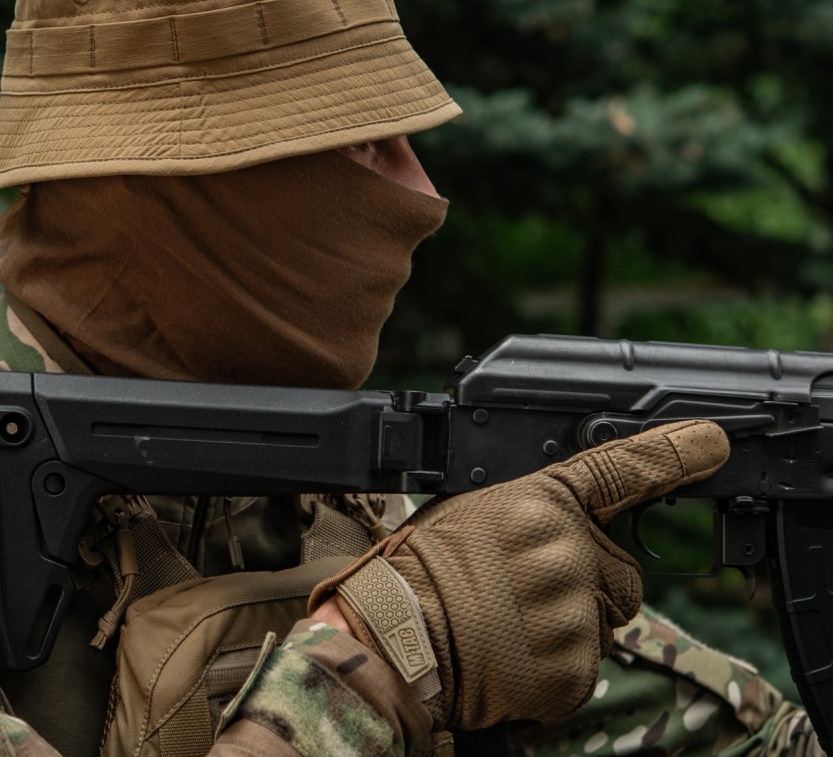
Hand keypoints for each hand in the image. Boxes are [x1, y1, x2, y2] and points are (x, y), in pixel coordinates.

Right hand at [311, 420, 729, 729]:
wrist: (398, 633)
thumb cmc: (426, 565)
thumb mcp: (476, 507)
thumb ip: (537, 509)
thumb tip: (573, 521)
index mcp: (542, 502)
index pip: (619, 471)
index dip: (672, 454)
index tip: (712, 441)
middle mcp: (568, 552)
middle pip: (620, 572)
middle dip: (587, 584)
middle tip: (523, 590)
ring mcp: (575, 613)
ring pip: (602, 623)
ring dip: (566, 629)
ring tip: (506, 623)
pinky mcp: (574, 670)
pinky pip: (585, 668)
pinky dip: (555, 669)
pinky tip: (513, 655)